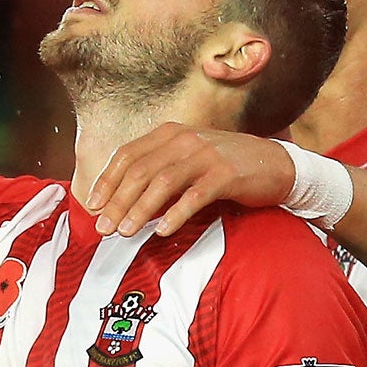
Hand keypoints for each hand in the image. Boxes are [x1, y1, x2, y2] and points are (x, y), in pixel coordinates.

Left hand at [86, 124, 295, 236]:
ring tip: (125, 232)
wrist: (274, 164)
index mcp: (170, 133)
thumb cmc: (224, 168)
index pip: (128, 155)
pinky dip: (175, 214)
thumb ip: (157, 172)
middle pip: (140, 170)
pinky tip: (162, 232)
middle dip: (117, 201)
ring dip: (140, 209)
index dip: (107, 180)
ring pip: (163, 183)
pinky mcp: (226, 174)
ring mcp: (206, 155)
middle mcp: (185, 139)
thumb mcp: (187, 161)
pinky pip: (195, 196)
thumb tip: (121, 202)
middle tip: (104, 227)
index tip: (92, 206)